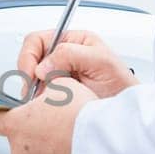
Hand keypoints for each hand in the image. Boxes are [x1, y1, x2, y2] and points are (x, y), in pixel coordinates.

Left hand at [0, 76, 94, 153]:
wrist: (104, 146)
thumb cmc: (81, 116)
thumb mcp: (64, 85)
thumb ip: (48, 85)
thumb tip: (49, 86)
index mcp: (16, 125)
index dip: (3, 114)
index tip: (11, 112)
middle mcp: (20, 151)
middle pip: (18, 139)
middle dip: (32, 131)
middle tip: (54, 122)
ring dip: (47, 148)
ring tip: (69, 138)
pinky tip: (75, 153)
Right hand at [15, 29, 139, 99]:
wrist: (125, 113)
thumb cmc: (121, 86)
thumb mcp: (101, 61)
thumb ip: (71, 54)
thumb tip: (43, 65)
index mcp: (73, 41)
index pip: (37, 40)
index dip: (29, 55)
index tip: (31, 73)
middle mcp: (63, 56)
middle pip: (30, 58)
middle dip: (28, 74)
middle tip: (34, 90)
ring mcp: (58, 75)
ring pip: (31, 79)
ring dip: (33, 89)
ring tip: (46, 98)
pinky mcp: (55, 93)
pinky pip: (37, 95)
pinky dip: (38, 101)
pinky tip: (48, 105)